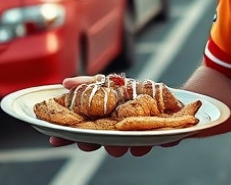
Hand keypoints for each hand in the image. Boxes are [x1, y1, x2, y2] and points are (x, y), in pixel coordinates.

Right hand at [47, 76, 181, 156]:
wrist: (177, 98)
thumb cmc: (140, 94)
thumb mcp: (114, 84)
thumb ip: (90, 84)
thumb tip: (64, 83)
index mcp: (108, 124)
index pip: (84, 133)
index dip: (68, 137)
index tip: (54, 140)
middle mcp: (123, 134)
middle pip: (103, 142)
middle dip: (94, 143)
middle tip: (88, 143)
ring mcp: (142, 136)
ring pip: (128, 146)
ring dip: (121, 146)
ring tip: (118, 145)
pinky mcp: (165, 137)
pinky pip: (156, 141)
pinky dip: (152, 140)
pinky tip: (147, 142)